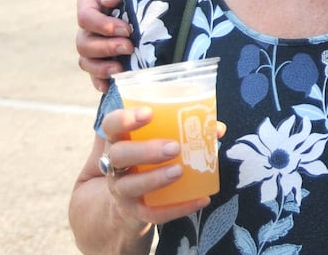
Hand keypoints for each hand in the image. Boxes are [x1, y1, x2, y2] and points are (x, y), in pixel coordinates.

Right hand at [77, 0, 140, 91]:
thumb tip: (108, 1)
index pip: (84, 16)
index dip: (101, 26)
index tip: (126, 29)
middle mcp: (90, 22)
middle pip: (83, 42)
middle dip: (104, 47)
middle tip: (129, 47)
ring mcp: (97, 41)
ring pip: (86, 60)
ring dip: (101, 67)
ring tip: (121, 68)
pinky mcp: (107, 56)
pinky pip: (95, 74)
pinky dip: (100, 81)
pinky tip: (110, 86)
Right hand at [93, 107, 213, 226]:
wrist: (125, 202)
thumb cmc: (145, 161)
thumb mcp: (153, 142)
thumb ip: (180, 130)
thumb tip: (216, 128)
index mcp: (119, 141)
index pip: (111, 125)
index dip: (124, 118)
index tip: (149, 113)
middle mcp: (114, 165)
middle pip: (119, 155)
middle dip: (145, 150)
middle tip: (174, 147)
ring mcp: (122, 190)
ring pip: (130, 186)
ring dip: (155, 179)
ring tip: (179, 171)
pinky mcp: (135, 212)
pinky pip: (153, 213)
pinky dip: (178, 208)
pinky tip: (201, 199)